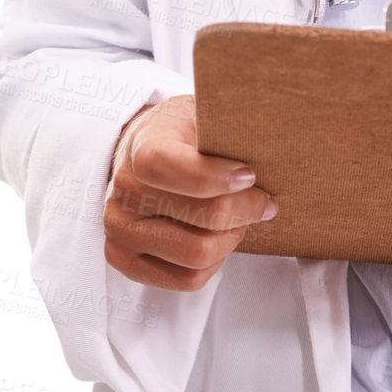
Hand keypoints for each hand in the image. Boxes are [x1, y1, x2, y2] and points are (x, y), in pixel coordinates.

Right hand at [103, 95, 277, 290]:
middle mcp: (122, 190)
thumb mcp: (203, 112)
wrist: (142, 155)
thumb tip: (272, 139)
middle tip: (262, 200)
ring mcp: (119, 231)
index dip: (214, 175)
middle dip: (245, 209)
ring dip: (232, 237)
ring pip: (198, 254)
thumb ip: (229, 124)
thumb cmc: (183, 134)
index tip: (249, 174)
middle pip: (200, 217)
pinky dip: (215, 262)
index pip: (165, 166)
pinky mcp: (125, 261)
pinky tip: (219, 237)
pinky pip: (187, 279)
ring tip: (241, 218)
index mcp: (141, 145)